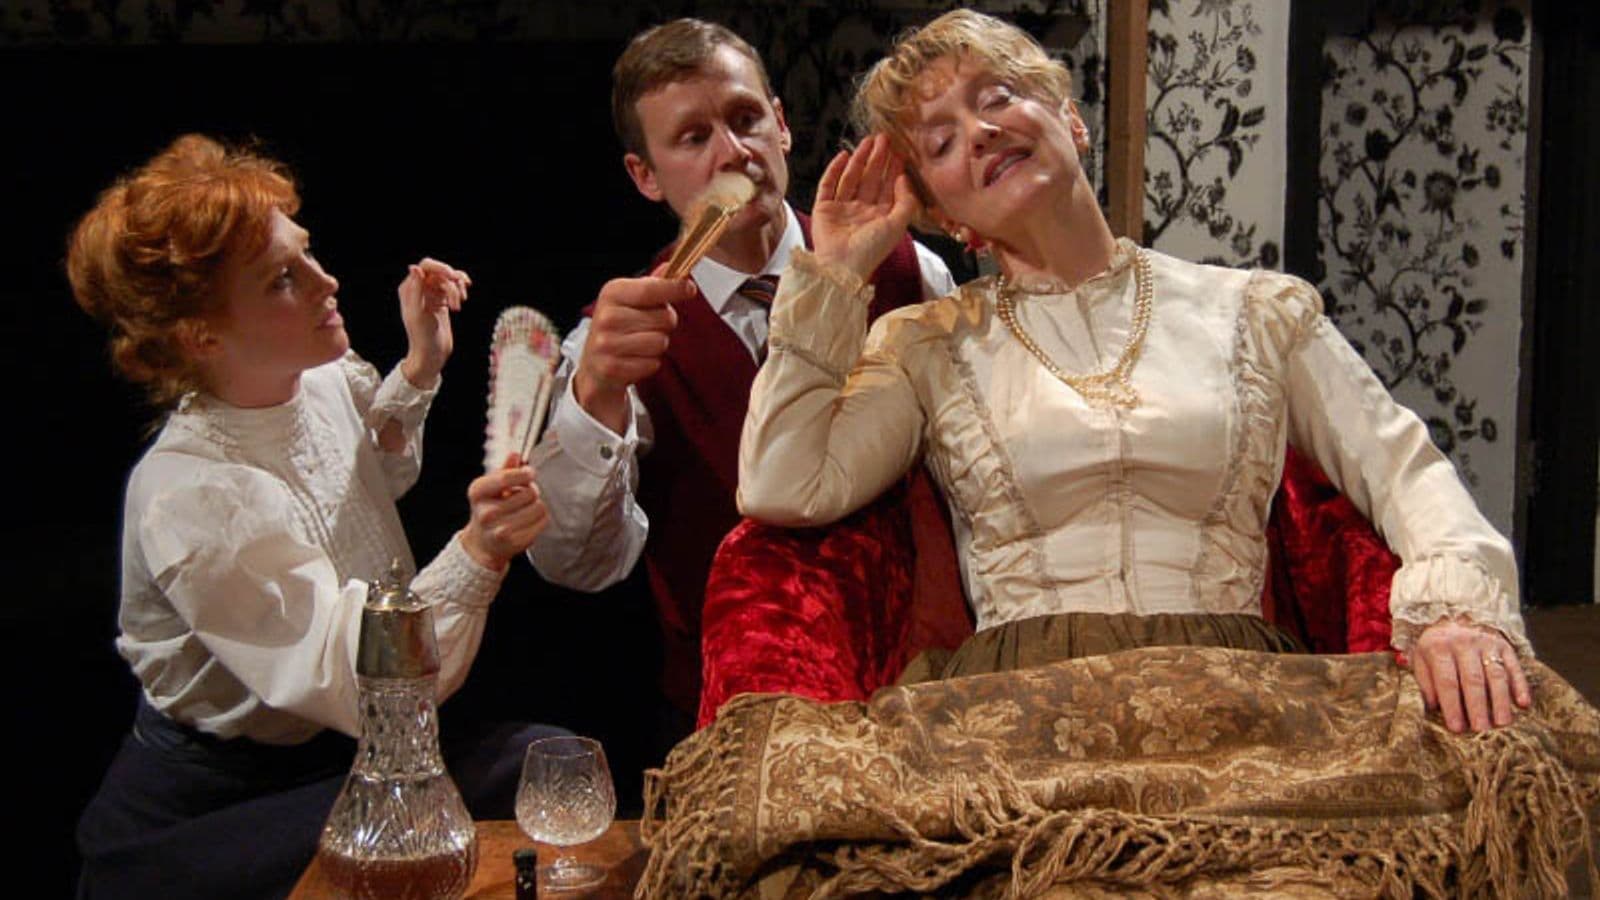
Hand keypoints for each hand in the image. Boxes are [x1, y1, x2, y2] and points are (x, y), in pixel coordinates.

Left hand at [399, 258, 471, 387]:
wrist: (432, 354)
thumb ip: (416, 289)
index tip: (452, 276)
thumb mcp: (417, 313)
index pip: (425, 266)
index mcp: (409, 289)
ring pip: (448, 279)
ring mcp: (432, 294)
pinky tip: (464, 298)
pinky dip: (460, 290)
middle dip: (452, 281)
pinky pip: (453, 287)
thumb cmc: (422, 336)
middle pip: (440, 271)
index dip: (440, 267)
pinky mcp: (442, 300)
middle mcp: (419, 288)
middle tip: (461, 293)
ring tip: (458, 306)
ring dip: (457, 290)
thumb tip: (415, 268)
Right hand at [458, 455, 548, 570]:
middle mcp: (486, 512)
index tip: (530, 473)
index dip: (524, 474)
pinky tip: (529, 520)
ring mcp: (499, 530)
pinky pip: (543, 521)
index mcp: (477, 492)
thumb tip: (515, 454)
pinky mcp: (515, 542)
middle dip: (531, 490)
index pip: (505, 478)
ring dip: (537, 505)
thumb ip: (505, 470)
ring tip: (526, 508)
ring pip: (538, 507)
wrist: (483, 542)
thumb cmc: (490, 507)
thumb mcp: (491, 486)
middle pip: (529, 492)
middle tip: (524, 496)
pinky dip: (541, 518)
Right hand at [572, 273, 694, 432]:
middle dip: (664, 324)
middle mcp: (607, 316)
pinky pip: (652, 364)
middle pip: (665, 317)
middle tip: (647, 327)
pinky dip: (649, 364)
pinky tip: (633, 359)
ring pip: (661, 342)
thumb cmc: (617, 328)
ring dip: (657, 346)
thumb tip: (671, 266)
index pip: (651, 289)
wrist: (593, 365)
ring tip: (639, 344)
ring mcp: (607, 343)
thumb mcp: (629, 301)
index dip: (675, 288)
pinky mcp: (612, 368)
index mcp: (612, 293)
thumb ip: (652, 285)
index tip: (690, 288)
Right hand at [812, 133, 919, 280]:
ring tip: (867, 141)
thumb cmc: (871, 250)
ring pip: (851, 178)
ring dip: (859, 159)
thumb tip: (904, 178)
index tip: (899, 150)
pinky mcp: (824, 209)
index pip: (888, 187)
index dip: (893, 169)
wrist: (842, 267)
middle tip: (883, 137)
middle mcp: (861, 211)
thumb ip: (906, 201)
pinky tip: (844, 155)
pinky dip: (835, 170)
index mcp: (880, 217)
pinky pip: (829, 185)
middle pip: (871, 179)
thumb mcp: (898, 225)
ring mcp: (842, 209)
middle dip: (877, 158)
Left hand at [1406, 618, 1531, 732]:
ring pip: (1495, 675)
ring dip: (1500, 701)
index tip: (1457, 728)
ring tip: (1502, 723)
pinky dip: (1520, 685)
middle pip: (1473, 680)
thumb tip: (1433, 707)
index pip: (1447, 681)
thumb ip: (1425, 683)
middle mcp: (1464, 643)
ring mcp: (1486, 643)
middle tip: (1482, 730)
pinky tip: (1523, 703)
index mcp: (1438, 647)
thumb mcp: (1421, 660)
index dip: (1452, 706)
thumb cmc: (1435, 648)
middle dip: (1478, 707)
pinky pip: (1514, 666)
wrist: (1453, 618)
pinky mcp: (1504, 645)